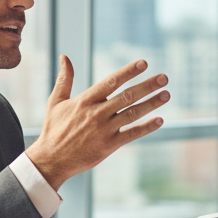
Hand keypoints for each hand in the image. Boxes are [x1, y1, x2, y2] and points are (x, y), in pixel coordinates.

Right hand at [26, 56, 169, 191]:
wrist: (51, 160)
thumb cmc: (53, 129)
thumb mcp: (56, 101)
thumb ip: (64, 79)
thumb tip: (64, 57)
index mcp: (85, 100)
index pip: (111, 82)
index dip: (128, 72)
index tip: (144, 63)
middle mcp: (96, 113)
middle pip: (127, 96)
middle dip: (147, 86)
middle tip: (165, 77)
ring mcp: (104, 129)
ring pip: (132, 113)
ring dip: (152, 103)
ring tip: (167, 94)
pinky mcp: (109, 145)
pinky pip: (132, 134)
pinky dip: (146, 127)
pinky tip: (160, 120)